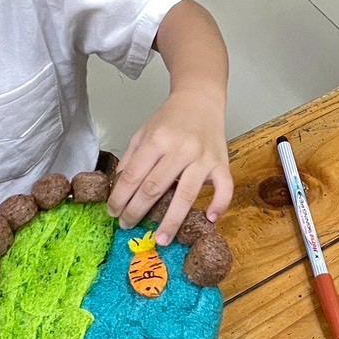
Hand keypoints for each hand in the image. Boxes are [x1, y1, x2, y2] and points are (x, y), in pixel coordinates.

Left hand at [108, 89, 232, 244]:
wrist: (200, 100)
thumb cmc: (170, 119)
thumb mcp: (143, 132)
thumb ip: (131, 159)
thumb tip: (119, 188)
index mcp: (156, 140)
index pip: (133, 176)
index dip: (120, 198)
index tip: (113, 212)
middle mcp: (180, 149)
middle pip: (154, 188)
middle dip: (137, 211)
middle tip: (128, 226)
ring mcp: (202, 157)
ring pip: (186, 194)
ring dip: (172, 221)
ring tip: (161, 239)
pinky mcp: (221, 162)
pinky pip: (224, 187)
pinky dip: (219, 204)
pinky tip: (210, 219)